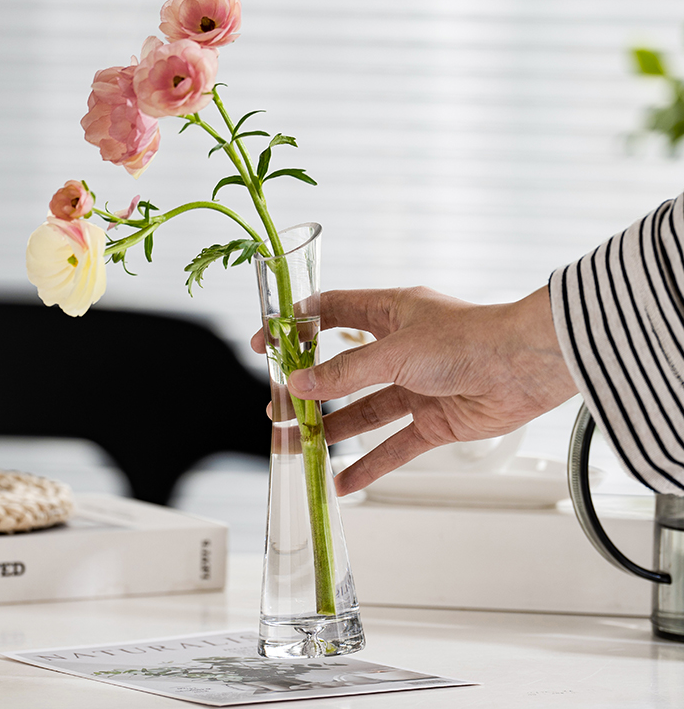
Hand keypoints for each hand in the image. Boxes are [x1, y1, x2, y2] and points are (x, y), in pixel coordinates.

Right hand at [253, 286, 577, 494]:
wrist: (528, 366)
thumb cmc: (469, 338)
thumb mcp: (396, 351)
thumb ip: (346, 372)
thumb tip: (299, 383)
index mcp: (390, 311)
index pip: (330, 311)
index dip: (295, 325)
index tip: (265, 343)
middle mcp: (400, 347)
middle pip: (342, 370)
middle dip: (309, 390)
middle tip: (277, 408)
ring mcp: (417, 385)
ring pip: (363, 410)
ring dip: (331, 429)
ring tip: (296, 446)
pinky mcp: (435, 420)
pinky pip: (395, 444)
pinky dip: (371, 464)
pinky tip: (343, 482)